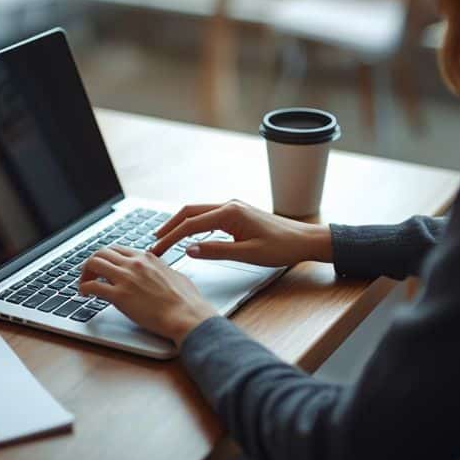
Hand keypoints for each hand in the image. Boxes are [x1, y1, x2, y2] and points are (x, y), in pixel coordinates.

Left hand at [79, 246, 216, 346]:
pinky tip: (84, 294)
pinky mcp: (119, 296)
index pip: (118, 249)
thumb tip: (161, 273)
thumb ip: (162, 270)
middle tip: (90, 275)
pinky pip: (93, 286)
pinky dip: (84, 288)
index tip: (104, 267)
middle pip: (102, 252)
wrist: (187, 315)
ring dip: (85, 273)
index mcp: (147, 258)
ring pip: (94, 263)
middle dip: (92, 263)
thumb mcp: (174, 275)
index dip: (107, 258)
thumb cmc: (186, 300)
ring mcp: (126, 278)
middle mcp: (134, 263)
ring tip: (84, 284)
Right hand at [150, 200, 332, 266]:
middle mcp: (229, 205)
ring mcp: (233, 208)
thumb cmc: (282, 247)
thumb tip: (188, 250)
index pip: (190, 225)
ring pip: (197, 212)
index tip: (157, 251)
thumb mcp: (248, 254)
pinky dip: (193, 224)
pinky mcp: (237, 214)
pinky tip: (188, 235)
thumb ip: (216, 251)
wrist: (305, 240)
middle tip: (154, 242)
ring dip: (180, 224)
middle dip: (169, 227)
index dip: (171, 238)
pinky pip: (208, 216)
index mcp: (230, 213)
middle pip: (189, 212)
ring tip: (164, 238)